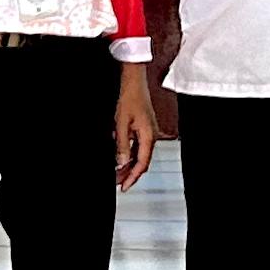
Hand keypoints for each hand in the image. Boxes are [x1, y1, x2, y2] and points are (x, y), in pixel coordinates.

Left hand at [113, 62, 160, 189]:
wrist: (134, 82)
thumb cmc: (130, 98)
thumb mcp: (121, 124)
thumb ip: (121, 145)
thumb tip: (121, 163)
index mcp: (149, 136)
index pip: (142, 164)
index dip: (132, 177)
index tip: (124, 187)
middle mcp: (152, 136)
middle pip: (142, 161)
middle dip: (130, 174)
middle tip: (118, 183)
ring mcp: (149, 132)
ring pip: (140, 155)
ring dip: (129, 164)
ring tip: (117, 173)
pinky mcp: (144, 128)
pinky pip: (138, 146)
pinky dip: (129, 154)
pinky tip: (120, 157)